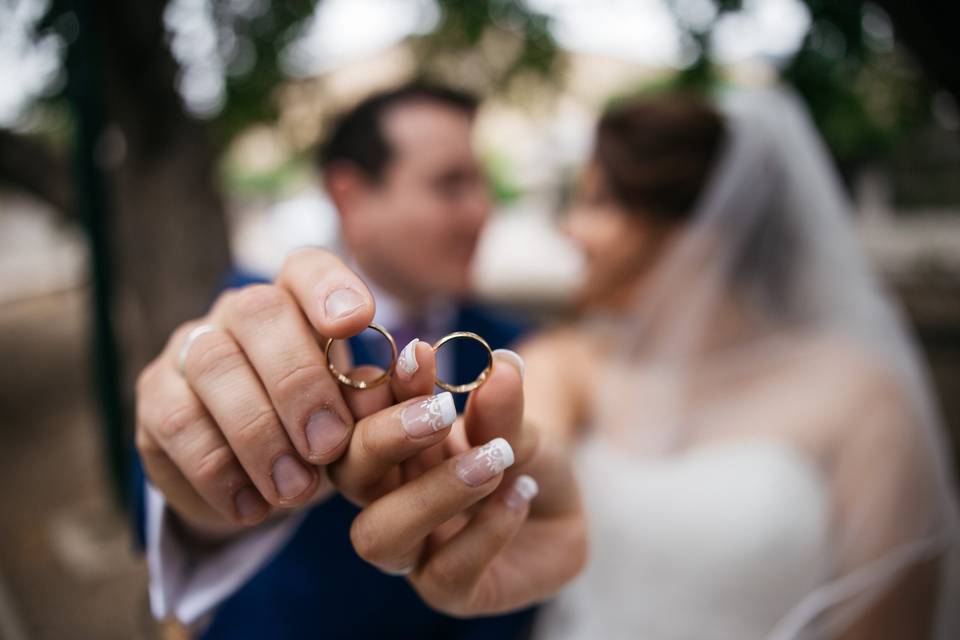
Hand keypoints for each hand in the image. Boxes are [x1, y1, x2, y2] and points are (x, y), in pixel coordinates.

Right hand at [135, 248, 376, 537]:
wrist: (252, 485)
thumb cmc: (318, 436)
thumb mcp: (356, 423)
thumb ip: (380, 400)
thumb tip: (417, 376)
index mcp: (297, 302)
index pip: (306, 267)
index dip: (330, 287)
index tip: (358, 322)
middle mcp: (239, 313)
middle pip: (260, 313)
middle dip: (299, 382)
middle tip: (328, 446)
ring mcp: (190, 349)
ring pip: (214, 366)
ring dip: (259, 435)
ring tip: (294, 490)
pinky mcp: (155, 398)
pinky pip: (178, 423)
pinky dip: (219, 471)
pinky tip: (252, 507)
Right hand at [328, 346, 587, 615]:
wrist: (560, 506)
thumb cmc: (520, 453)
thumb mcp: (516, 420)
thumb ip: (501, 403)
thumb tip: (501, 366)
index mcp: (385, 448)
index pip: (351, 419)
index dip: (371, 390)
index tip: (416, 355)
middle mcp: (385, 499)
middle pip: (348, 475)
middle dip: (386, 436)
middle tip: (442, 410)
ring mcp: (413, 550)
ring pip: (379, 535)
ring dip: (433, 492)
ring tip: (492, 459)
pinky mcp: (449, 591)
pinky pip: (447, 571)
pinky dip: (487, 528)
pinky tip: (522, 491)